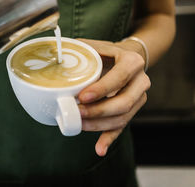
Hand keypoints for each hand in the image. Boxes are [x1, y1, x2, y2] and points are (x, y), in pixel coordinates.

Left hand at [77, 39, 150, 156]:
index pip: (119, 77)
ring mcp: (139, 98)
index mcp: (132, 61)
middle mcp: (141, 81)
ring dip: (100, 124)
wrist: (125, 58)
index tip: (82, 97)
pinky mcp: (133, 110)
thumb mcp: (95, 46)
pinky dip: (109, 139)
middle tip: (77, 112)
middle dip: (99, 110)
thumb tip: (53, 55)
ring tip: (79, 124)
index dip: (101, 89)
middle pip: (124, 102)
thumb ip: (78, 50)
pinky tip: (99, 149)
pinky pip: (122, 127)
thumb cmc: (104, 52)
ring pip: (123, 117)